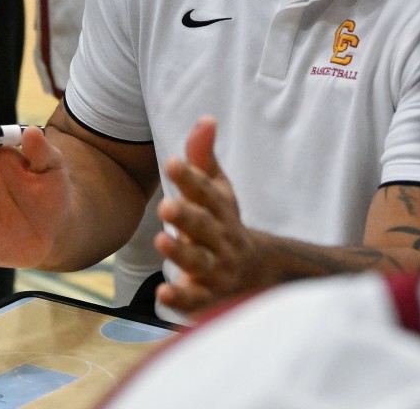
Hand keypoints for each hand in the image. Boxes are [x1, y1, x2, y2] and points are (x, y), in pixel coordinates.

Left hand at [153, 118, 262, 316]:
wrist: (258, 272)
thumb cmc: (224, 223)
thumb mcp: (218, 190)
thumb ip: (204, 156)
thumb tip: (205, 118)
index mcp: (221, 210)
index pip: (206, 192)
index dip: (191, 178)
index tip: (172, 163)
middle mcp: (221, 239)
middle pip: (205, 227)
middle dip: (187, 217)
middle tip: (166, 205)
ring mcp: (217, 270)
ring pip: (200, 262)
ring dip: (182, 253)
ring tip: (162, 240)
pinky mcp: (209, 297)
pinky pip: (196, 301)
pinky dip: (180, 300)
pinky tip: (161, 294)